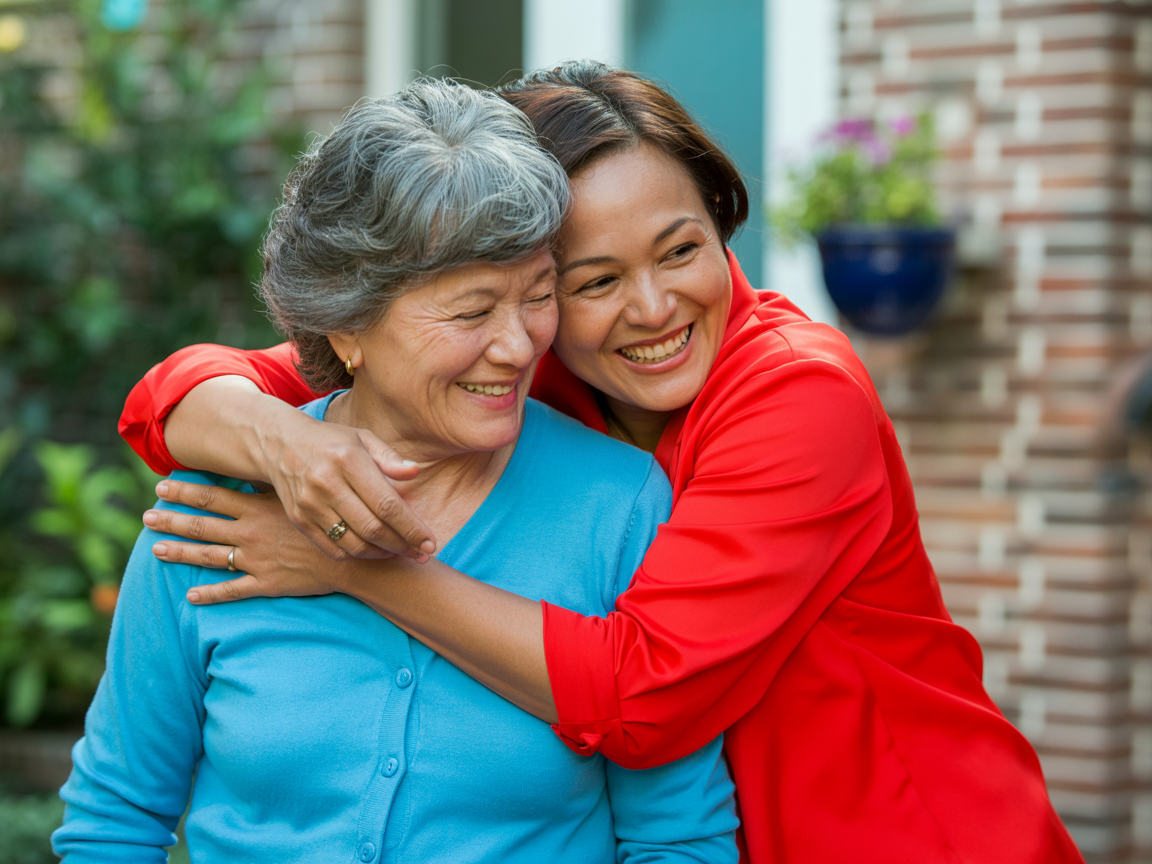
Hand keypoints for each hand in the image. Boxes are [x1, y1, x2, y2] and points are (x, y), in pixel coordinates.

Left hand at [145, 478, 369, 603]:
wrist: (355, 558)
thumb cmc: (335, 518)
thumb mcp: (306, 491)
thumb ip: (282, 481)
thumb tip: (264, 460)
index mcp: (259, 509)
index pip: (213, 497)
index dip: (185, 492)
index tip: (162, 486)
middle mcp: (251, 533)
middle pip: (202, 525)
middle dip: (172, 520)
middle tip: (147, 516)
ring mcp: (256, 560)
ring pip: (208, 557)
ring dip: (180, 553)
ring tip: (156, 550)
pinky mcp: (266, 584)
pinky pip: (232, 591)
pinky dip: (210, 594)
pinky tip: (190, 596)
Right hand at [254, 404, 437, 560]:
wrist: (280, 444)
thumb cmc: (332, 441)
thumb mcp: (363, 438)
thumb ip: (390, 458)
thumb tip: (415, 473)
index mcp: (348, 460)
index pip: (387, 504)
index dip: (412, 528)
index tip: (430, 542)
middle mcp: (327, 483)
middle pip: (373, 528)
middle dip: (403, 545)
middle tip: (422, 553)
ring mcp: (310, 504)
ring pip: (354, 543)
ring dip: (382, 554)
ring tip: (401, 552)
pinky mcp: (299, 519)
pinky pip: (333, 549)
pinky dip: (357, 555)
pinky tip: (374, 550)